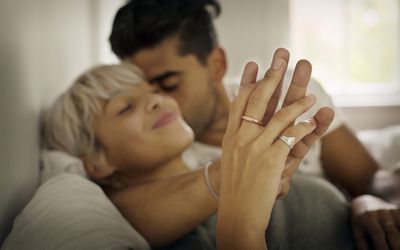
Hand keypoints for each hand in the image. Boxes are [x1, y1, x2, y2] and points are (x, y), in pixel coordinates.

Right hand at [216, 50, 318, 248]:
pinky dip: (305, 127)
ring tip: (312, 95)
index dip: (247, 81)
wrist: (236, 212)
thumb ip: (239, 140)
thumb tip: (246, 124)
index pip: (238, 102)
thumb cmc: (235, 187)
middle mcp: (240, 138)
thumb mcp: (231, 159)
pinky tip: (315, 120)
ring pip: (278, 116)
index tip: (254, 63)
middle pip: (256, 101)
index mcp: (230, 137)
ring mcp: (254, 147)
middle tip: (281, 58)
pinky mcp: (270, 159)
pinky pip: (290, 136)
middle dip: (271, 77)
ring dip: (298, 102)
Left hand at [352, 195, 399, 249]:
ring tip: (397, 248)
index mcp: (368, 217)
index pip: (377, 233)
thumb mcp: (357, 230)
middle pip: (392, 233)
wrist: (365, 202)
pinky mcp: (398, 211)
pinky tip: (399, 240)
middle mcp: (381, 213)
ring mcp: (391, 211)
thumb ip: (361, 243)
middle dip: (395, 247)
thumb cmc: (360, 220)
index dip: (382, 246)